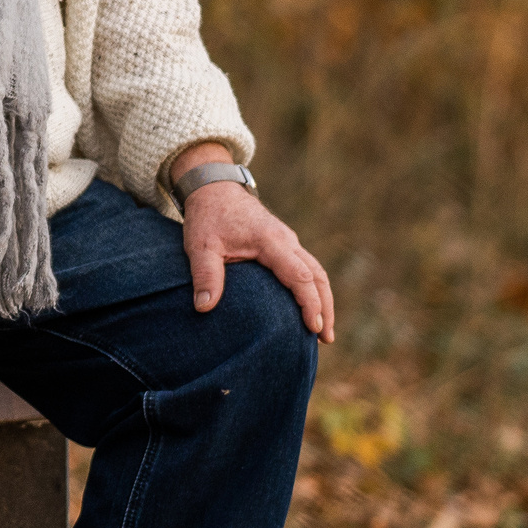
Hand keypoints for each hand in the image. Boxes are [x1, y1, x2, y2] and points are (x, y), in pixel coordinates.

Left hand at [176, 158, 334, 343]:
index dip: (309, 302)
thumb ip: (205, 275)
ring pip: (316, 271)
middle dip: (325, 307)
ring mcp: (288, 241)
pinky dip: (313, 289)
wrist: (214, 188)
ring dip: (323, 300)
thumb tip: (204, 308)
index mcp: (270, 241)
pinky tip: (309, 309)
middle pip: (317, 275)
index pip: (299, 275)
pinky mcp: (284, 244)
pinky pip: (307, 267)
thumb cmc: (207, 217)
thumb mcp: (201, 246)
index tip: (313, 327)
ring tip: (322, 332)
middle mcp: (286, 240)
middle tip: (326, 339)